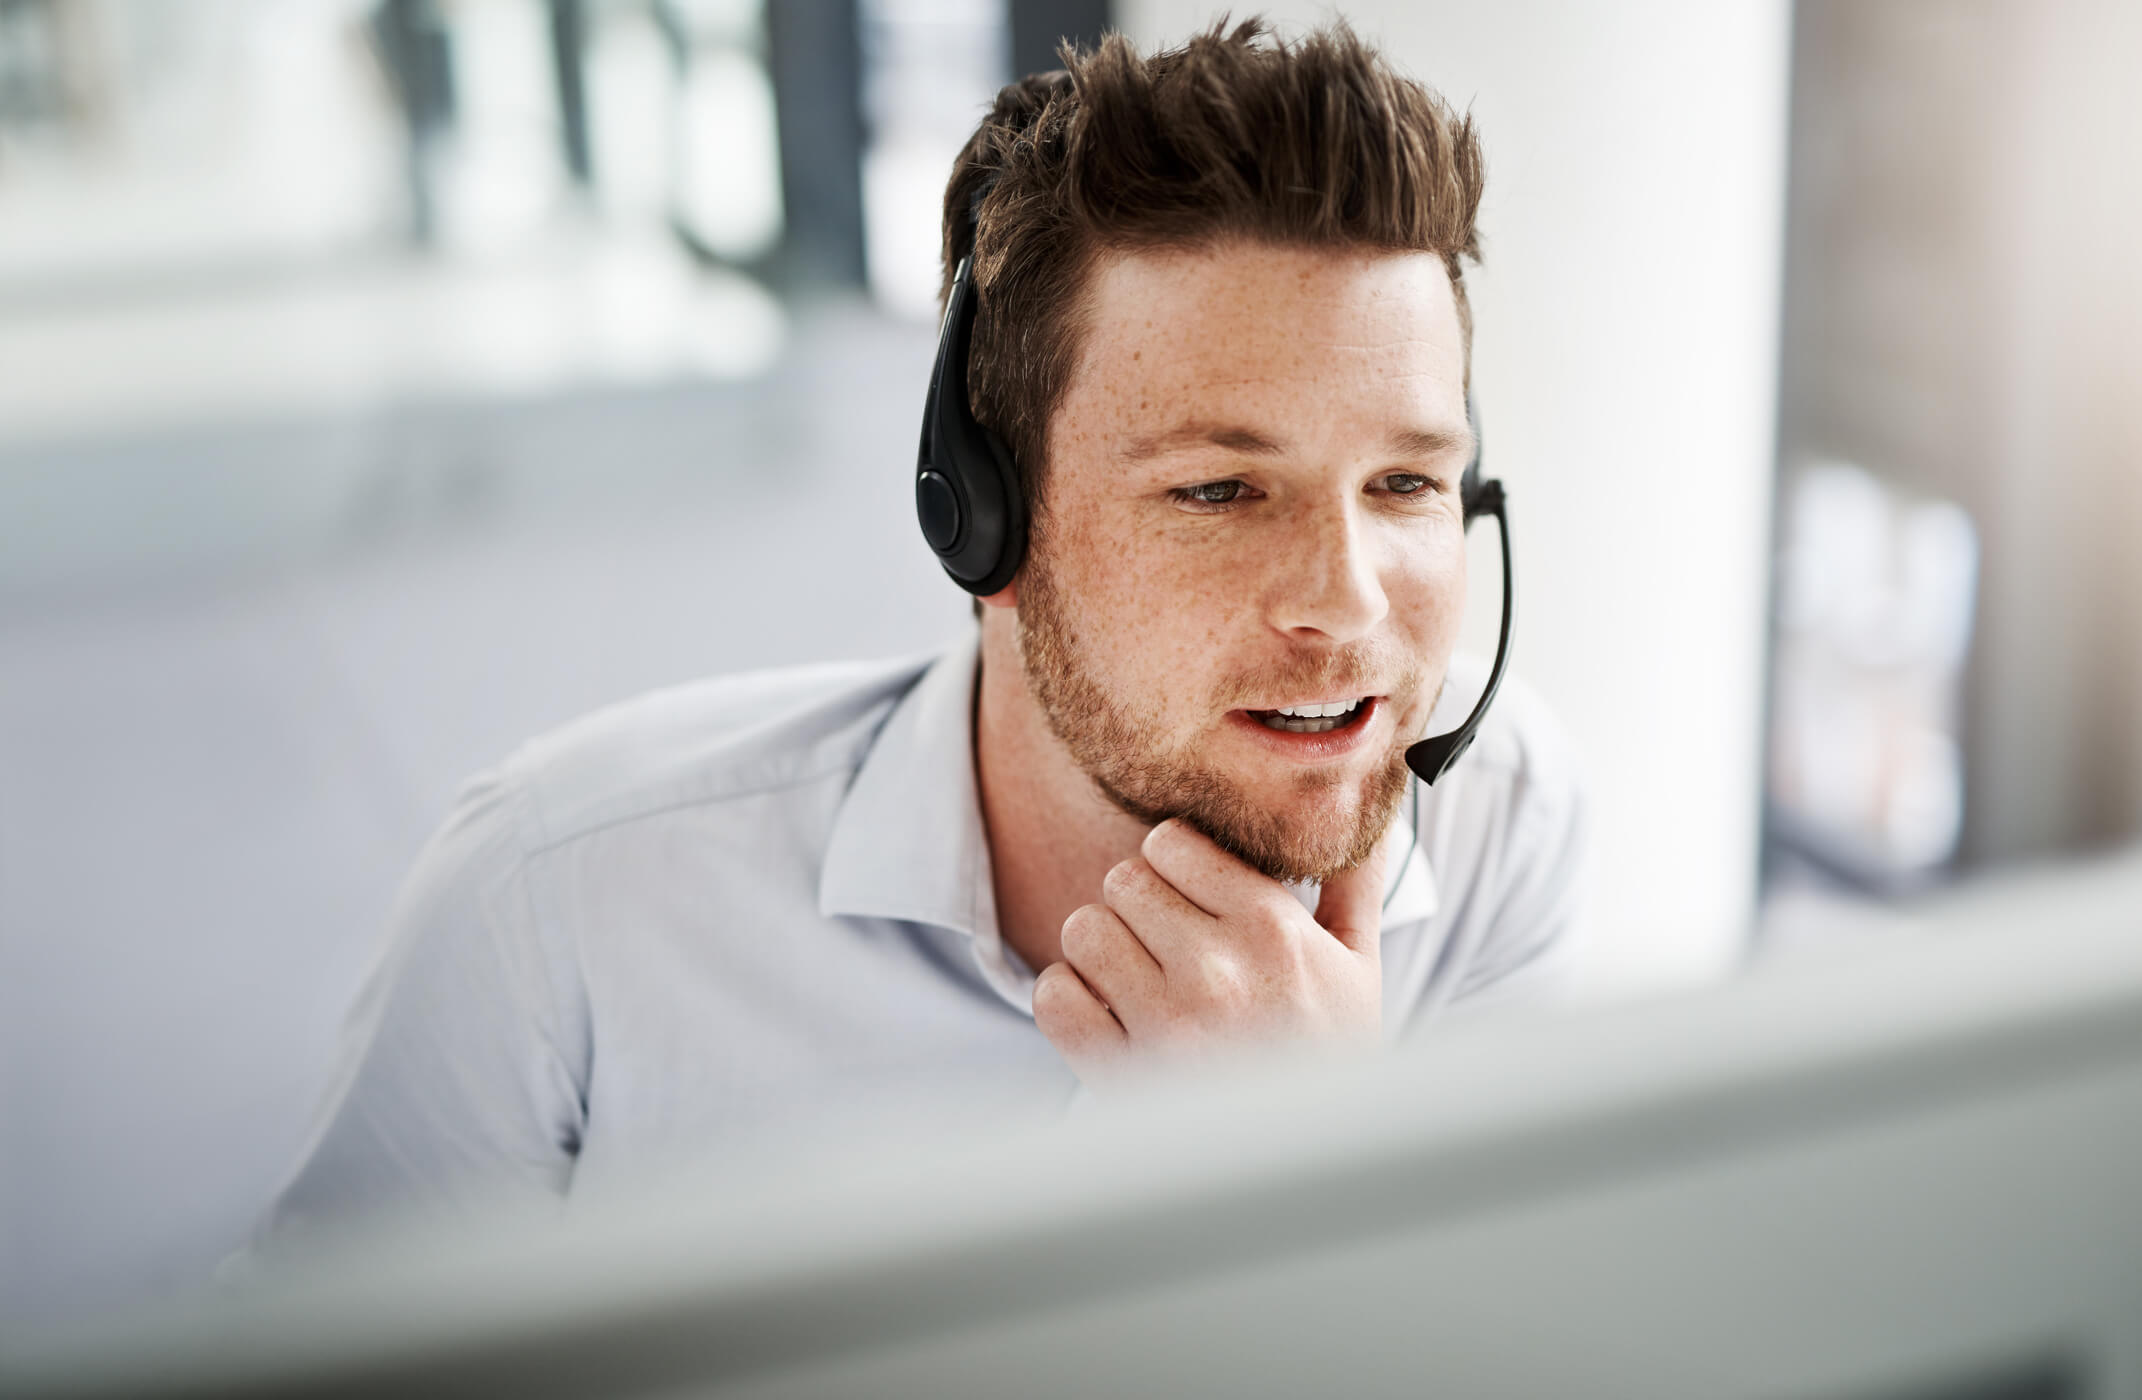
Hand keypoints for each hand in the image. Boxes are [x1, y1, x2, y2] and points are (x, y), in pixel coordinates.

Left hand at [1033, 818, 1385, 1085]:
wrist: (1309, 1163)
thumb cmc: (1331, 1060)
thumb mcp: (1359, 969)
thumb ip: (1353, 885)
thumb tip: (1367, 814)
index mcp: (1272, 930)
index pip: (1170, 842)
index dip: (1171, 863)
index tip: (1187, 895)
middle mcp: (1217, 970)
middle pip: (1122, 879)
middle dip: (1137, 905)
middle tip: (1162, 942)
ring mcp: (1166, 1024)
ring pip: (1082, 929)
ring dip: (1100, 950)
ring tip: (1134, 979)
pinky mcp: (1121, 1075)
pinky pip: (1054, 996)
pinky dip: (1066, 1000)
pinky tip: (1104, 1015)